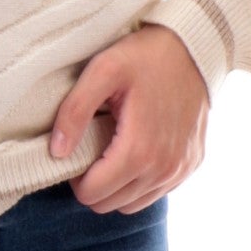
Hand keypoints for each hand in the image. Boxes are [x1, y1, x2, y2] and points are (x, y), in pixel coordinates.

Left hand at [47, 25, 208, 212]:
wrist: (193, 47)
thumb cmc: (145, 56)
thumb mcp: (102, 71)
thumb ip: (74, 111)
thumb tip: (57, 152)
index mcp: (139, 151)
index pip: (92, 195)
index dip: (76, 177)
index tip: (78, 148)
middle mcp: (163, 168)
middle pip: (109, 204)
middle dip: (95, 183)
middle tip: (93, 148)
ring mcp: (180, 170)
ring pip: (132, 204)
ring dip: (117, 185)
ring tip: (114, 149)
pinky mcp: (191, 165)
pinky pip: (156, 192)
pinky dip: (140, 181)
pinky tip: (137, 150)